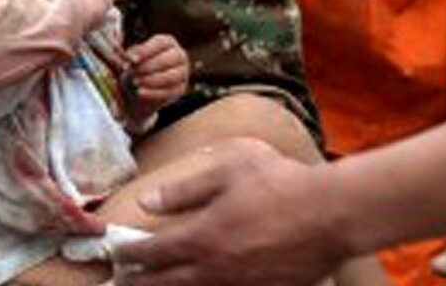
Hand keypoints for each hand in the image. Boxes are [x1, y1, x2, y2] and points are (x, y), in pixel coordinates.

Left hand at [114, 137, 347, 285]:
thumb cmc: (279, 182)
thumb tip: (148, 200)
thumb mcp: (228, 170)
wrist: (331, 213)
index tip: (114, 254)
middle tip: (119, 284)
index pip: (155, 252)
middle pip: (167, 284)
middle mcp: (216, 269)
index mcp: (204, 237)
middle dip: (140, 284)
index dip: (130, 254)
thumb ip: (185, 188)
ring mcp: (241, 285)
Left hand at [125, 34, 189, 119]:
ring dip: (151, 80)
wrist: (140, 89)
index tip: (133, 59)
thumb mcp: (130, 59)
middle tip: (133, 73)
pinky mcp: (180, 89)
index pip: (160, 43)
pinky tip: (140, 92)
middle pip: (166, 59)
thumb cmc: (136, 67)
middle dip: (148, 67)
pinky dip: (153, 93)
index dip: (146, 51)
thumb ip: (127, 55)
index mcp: (167, 42)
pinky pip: (169, 92)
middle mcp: (179, 55)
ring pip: (170, 77)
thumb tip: (125, 53)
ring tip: (136, 82)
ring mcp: (183, 72)